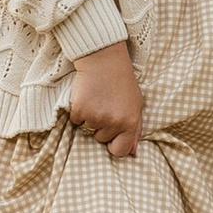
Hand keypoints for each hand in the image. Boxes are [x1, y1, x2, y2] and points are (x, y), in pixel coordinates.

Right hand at [66, 40, 142, 159]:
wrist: (104, 59)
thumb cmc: (122, 81)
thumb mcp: (136, 104)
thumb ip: (135, 129)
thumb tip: (132, 153)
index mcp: (130, 122)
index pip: (119, 151)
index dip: (114, 144)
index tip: (112, 135)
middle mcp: (114, 122)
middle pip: (101, 139)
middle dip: (102, 127)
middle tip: (106, 106)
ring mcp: (96, 116)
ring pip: (87, 129)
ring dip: (90, 118)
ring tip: (97, 99)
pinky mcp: (80, 109)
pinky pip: (75, 121)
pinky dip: (78, 111)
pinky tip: (87, 96)